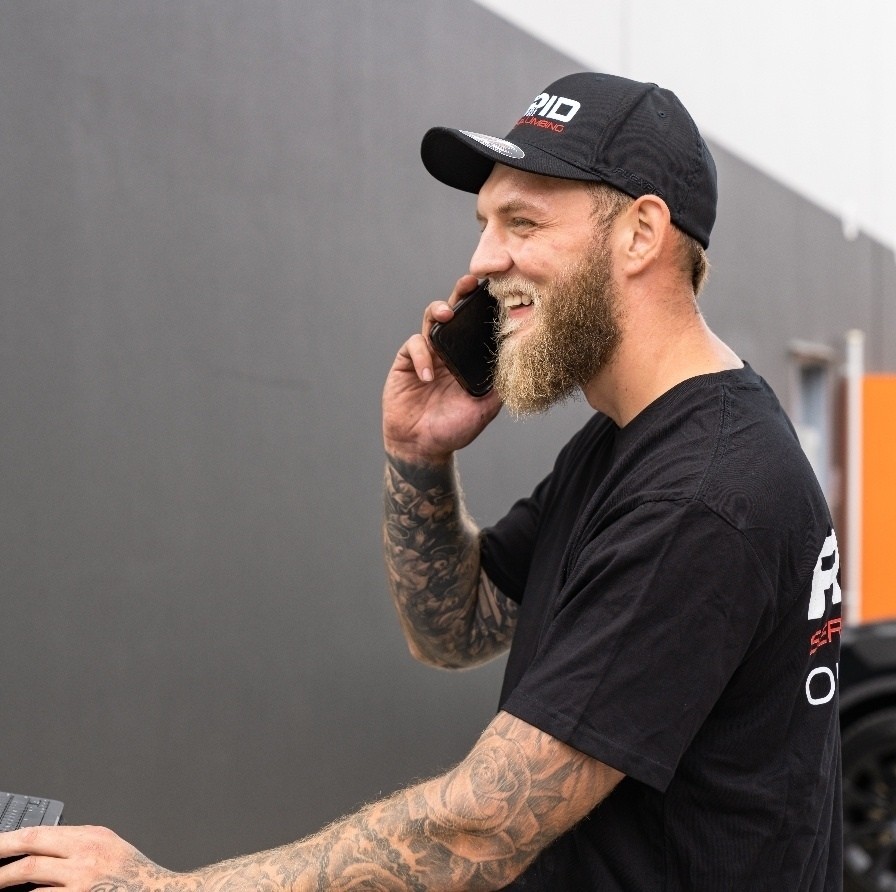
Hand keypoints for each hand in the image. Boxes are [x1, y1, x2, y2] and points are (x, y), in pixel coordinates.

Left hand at [0, 825, 184, 890]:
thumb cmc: (132, 872)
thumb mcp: (109, 845)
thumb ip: (79, 841)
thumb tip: (44, 842)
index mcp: (91, 836)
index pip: (41, 831)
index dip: (12, 837)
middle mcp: (85, 854)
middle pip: (32, 848)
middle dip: (2, 851)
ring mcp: (81, 880)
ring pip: (30, 874)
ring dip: (6, 879)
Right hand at [383, 275, 501, 464]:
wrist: (423, 447)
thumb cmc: (454, 428)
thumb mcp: (485, 408)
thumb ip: (499, 386)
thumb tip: (522, 366)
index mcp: (468, 357)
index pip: (477, 325)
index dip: (485, 307)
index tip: (498, 291)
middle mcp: (449, 351)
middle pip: (455, 312)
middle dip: (462, 293)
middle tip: (471, 283)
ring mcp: (427, 354)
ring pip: (431, 319)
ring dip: (438, 311)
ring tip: (446, 314)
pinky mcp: (406, 362)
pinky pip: (414, 345)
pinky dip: (422, 355)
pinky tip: (428, 376)